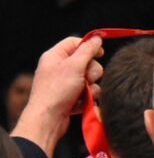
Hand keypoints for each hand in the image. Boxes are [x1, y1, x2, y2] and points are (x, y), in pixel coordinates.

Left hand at [13, 35, 102, 151]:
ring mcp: (65, 83)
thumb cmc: (57, 91)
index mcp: (55, 56)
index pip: (75, 42)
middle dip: (92, 71)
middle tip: (86, 78)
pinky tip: (82, 102)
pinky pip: (89, 91)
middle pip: (86, 61)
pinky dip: (89, 96)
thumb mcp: (74, 65)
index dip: (89, 45)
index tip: (101, 52)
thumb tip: (97, 38)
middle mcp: (59, 68)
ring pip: (90, 78)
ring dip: (92, 86)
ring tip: (83, 93)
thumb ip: (88, 50)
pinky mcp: (71, 96)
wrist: (49, 119)